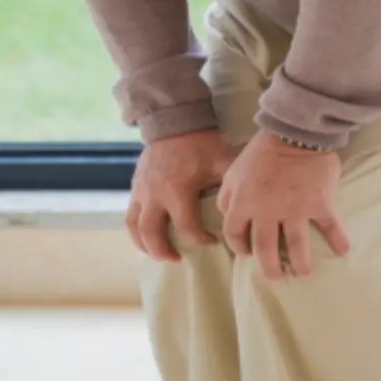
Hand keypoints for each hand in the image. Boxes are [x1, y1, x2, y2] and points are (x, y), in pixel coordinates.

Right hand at [127, 128, 237, 262]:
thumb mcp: (222, 160)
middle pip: (152, 234)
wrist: (174, 121)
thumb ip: (233, 183)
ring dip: (144, 245)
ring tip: (159, 254)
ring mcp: (141, 191)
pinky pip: (129, 214)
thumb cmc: (201, 143)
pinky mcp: (135, 186)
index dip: (201, 240)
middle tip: (177, 259)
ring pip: (135, 227)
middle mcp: (155, 195)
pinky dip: (136, 229)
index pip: (187, 227)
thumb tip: (251, 204)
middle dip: (164, 252)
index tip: (213, 242)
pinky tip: (147, 235)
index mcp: (177, 191)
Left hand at [217, 130, 350, 280]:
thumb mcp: (233, 170)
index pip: (234, 235)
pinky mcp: (320, 205)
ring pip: (297, 248)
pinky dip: (339, 241)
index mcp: (243, 203)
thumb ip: (227, 195)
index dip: (239, 247)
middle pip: (265, 251)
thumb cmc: (261, 150)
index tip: (248, 252)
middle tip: (276, 275)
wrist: (295, 130)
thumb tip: (226, 214)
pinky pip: (331, 228)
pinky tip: (343, 251)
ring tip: (304, 272)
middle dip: (270, 269)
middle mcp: (267, 212)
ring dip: (301, 265)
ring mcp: (295, 210)